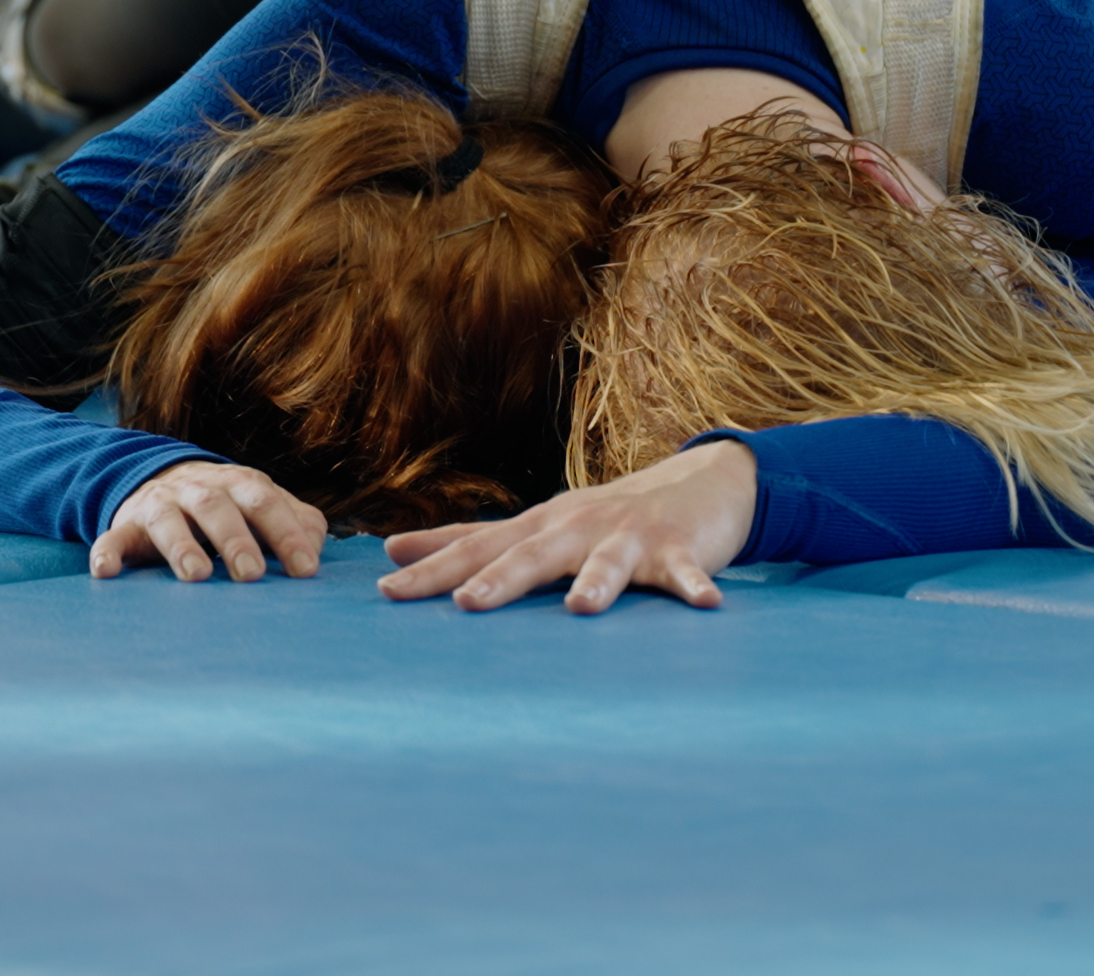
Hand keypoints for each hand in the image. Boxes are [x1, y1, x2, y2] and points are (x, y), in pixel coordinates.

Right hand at [90, 461, 326, 582]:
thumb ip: (295, 521)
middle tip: (252, 574)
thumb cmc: (227, 505)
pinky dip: (108, 553)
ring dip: (181, 546)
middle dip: (236, 539)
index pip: (266, 503)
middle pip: (218, 507)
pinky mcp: (126, 526)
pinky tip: (106, 572)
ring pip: (169, 520)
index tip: (306, 570)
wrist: (161, 481)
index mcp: (239, 484)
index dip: (287, 535)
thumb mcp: (261, 505)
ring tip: (196, 575)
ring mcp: (160, 506)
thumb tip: (316, 547)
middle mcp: (199, 490)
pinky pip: (113, 538)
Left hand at [378, 440, 756, 614]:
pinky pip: (686, 570)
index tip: (388, 593)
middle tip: (467, 604)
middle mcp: (576, 527)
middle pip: (533, 554)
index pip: (478, 549)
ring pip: (608, 561)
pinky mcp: (678, 546)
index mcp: (538, 528)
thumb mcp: (534, 527)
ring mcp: (628, 536)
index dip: (434, 571)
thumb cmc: (601, 519)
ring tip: (581, 608)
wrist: (692, 485)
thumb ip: (464, 543)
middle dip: (501, 579)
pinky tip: (705, 604)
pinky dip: (694, 584)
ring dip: (596, 582)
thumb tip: (389, 552)